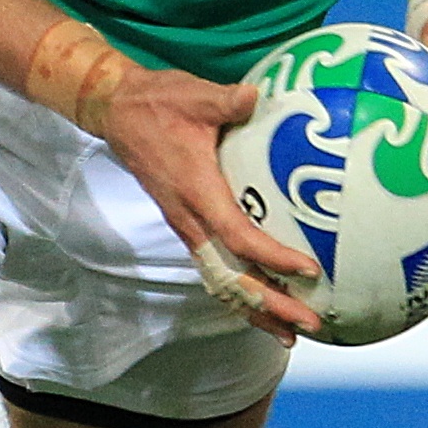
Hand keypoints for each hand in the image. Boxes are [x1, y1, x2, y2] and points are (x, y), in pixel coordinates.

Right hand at [93, 67, 321, 339]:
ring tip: (292, 332)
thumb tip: (254, 97)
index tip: (308, 269)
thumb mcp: (194, 95)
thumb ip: (226, 101)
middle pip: (232, 278)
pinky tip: (266, 304)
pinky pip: (216, 269)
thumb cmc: (159, 103)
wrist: (118, 112)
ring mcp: (187, 227)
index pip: (238, 237)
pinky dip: (241, 292)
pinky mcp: (188, 226)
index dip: (273, 258)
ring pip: (222, 282)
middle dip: (270, 305)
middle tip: (309, 324)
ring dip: (256, 309)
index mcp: (196, 193)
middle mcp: (190, 220)